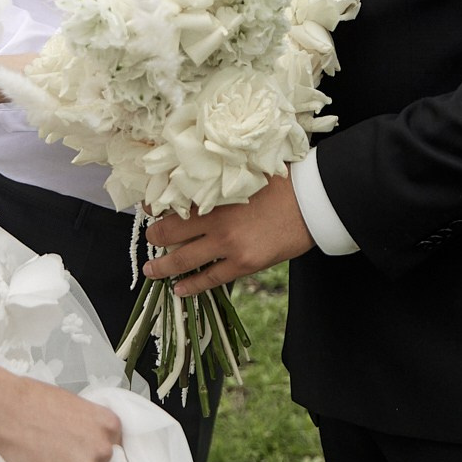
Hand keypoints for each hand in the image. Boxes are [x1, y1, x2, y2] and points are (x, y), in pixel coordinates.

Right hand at [0, 376, 121, 461]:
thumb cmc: (32, 402)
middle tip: (59, 455)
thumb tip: (91, 443)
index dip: (95, 450)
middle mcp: (103, 450)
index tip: (83, 451)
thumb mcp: (74, 405)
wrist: (3, 411)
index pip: (114, 448)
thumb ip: (90, 427)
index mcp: (109, 426)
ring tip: (45, 461)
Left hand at [143, 172, 312, 295]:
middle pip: (171, 232)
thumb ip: (222, 180)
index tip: (148, 209)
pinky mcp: (243, 263)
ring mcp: (229, 244)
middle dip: (155, 238)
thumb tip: (199, 181)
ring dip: (163, 267)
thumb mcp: (247, 173)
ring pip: (183, 259)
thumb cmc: (283, 182)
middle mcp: (216, 220)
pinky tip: (179, 289)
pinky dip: (191, 286)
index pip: (173, 202)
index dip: (156, 207)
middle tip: (149, 239)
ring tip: (151, 272)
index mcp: (215, 193)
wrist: (313, 202)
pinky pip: (210, 279)